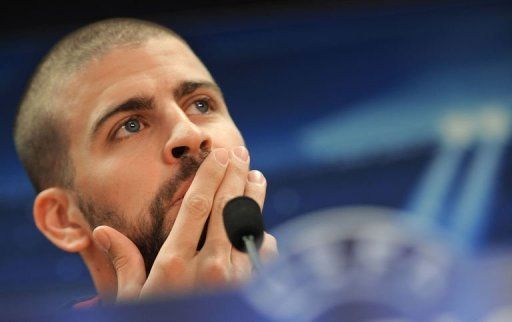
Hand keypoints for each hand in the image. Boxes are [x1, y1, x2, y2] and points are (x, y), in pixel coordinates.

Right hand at [93, 147, 277, 301]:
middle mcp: (208, 265)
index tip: (220, 154)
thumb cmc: (160, 320)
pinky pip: (265, 251)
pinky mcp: (254, 288)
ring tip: (256, 177)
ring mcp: (235, 277)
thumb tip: (102, 231)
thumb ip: (124, 263)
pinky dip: (264, 236)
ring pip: (249, 224)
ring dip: (255, 197)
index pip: (197, 205)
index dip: (211, 175)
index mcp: (175, 263)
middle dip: (236, 175)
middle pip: (227, 207)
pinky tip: (260, 226)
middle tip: (242, 154)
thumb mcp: (134, 298)